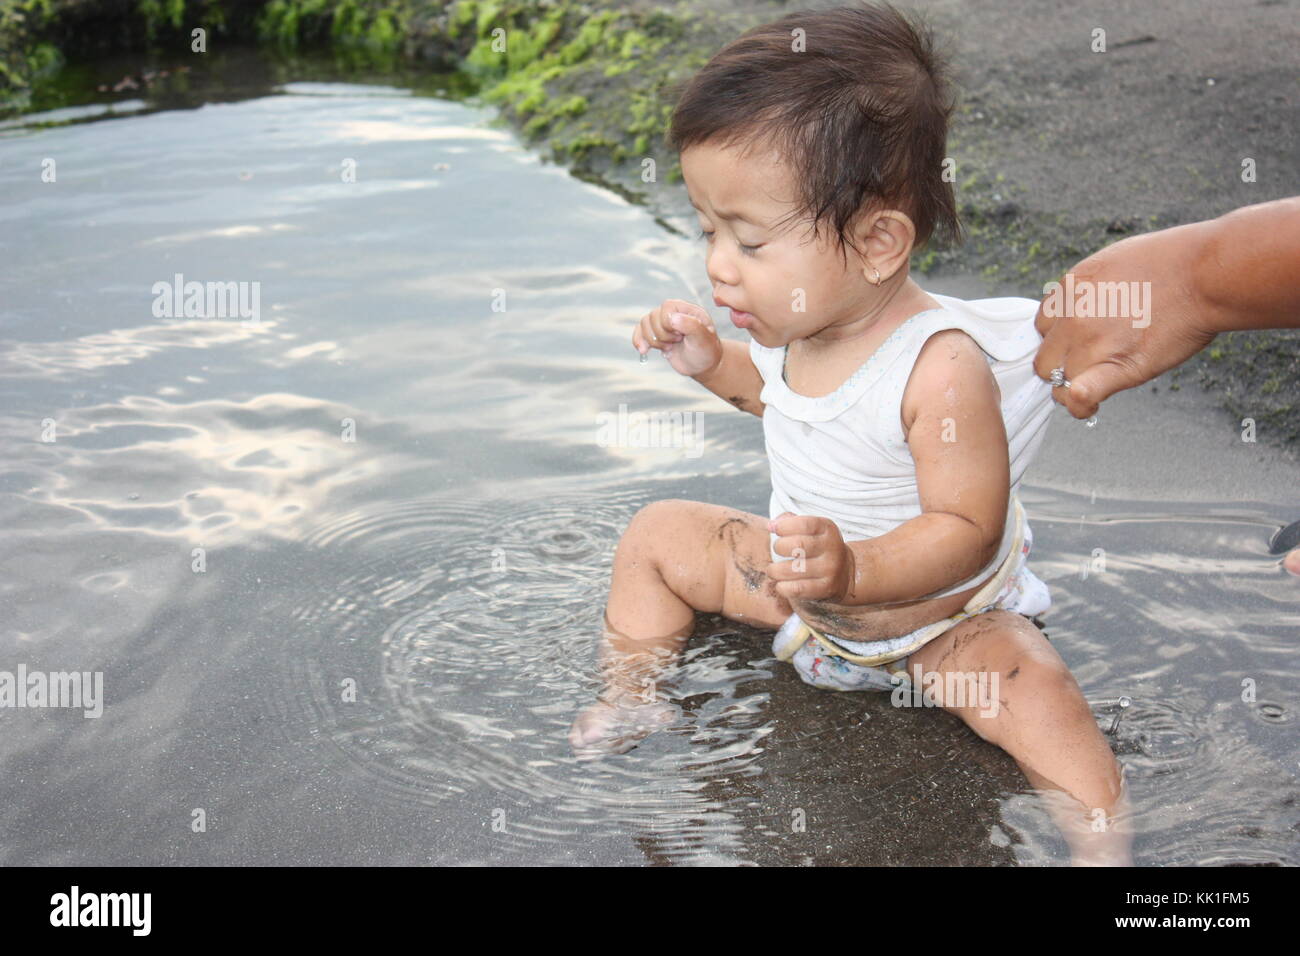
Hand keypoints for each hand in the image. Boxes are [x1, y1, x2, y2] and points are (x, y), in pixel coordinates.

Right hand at [633, 298, 722, 377]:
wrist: (703, 365)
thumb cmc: (706, 350)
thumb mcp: (703, 338)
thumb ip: (690, 325)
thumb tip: (672, 318)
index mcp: (686, 308)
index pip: (666, 307)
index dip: (668, 324)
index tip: (680, 335)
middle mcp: (673, 313)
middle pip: (653, 317)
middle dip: (662, 335)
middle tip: (678, 341)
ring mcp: (663, 324)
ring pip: (644, 324)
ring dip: (654, 341)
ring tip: (669, 348)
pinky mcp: (656, 335)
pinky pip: (639, 332)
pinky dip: (639, 341)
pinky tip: (643, 351)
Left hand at [766, 513, 854, 601]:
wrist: (844, 573)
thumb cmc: (817, 547)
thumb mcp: (811, 530)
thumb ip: (790, 521)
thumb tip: (771, 525)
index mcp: (828, 529)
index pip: (804, 524)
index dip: (784, 526)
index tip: (774, 529)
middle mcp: (832, 548)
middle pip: (798, 545)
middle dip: (778, 547)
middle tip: (776, 550)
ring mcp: (830, 569)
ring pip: (793, 569)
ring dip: (775, 570)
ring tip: (773, 570)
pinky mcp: (826, 588)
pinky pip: (797, 589)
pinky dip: (782, 587)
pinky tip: (781, 584)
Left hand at [1033, 225, 1218, 418]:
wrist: (1205, 274)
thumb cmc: (1173, 262)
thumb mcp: (1114, 260)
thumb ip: (1089, 287)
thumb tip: (1083, 304)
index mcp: (1072, 288)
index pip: (1042, 324)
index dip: (1058, 336)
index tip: (1076, 341)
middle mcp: (1073, 317)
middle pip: (1045, 357)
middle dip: (1061, 363)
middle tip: (1086, 364)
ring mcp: (1091, 344)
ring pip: (1058, 380)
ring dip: (1072, 386)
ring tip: (1093, 384)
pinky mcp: (1116, 368)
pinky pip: (1079, 397)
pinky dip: (1080, 406)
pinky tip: (1089, 406)